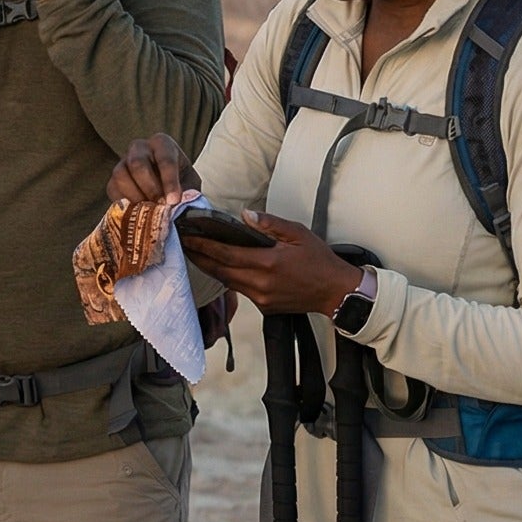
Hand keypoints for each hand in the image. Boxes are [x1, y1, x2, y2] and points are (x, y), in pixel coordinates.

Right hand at [108, 133, 199, 206]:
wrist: (169, 193)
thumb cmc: (182, 186)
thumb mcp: (190, 186)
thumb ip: (187, 193)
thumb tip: (180, 207)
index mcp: (163, 144)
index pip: (165, 159)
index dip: (169, 181)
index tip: (174, 201)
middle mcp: (140, 148)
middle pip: (137, 164)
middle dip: (150, 188)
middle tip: (160, 206)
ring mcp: (123, 162)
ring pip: (120, 175)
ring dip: (135, 196)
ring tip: (149, 212)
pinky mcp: (113, 179)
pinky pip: (112, 189)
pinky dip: (124, 203)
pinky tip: (138, 213)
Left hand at [179, 211, 362, 316]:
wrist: (337, 292)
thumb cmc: (320, 261)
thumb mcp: (298, 233)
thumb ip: (270, 223)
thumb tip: (245, 215)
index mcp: (268, 263)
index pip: (225, 253)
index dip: (203, 245)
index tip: (187, 237)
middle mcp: (261, 283)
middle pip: (219, 270)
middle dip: (199, 257)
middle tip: (184, 244)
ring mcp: (262, 297)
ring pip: (227, 282)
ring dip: (210, 268)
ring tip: (197, 253)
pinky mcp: (265, 307)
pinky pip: (240, 290)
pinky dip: (228, 278)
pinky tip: (222, 267)